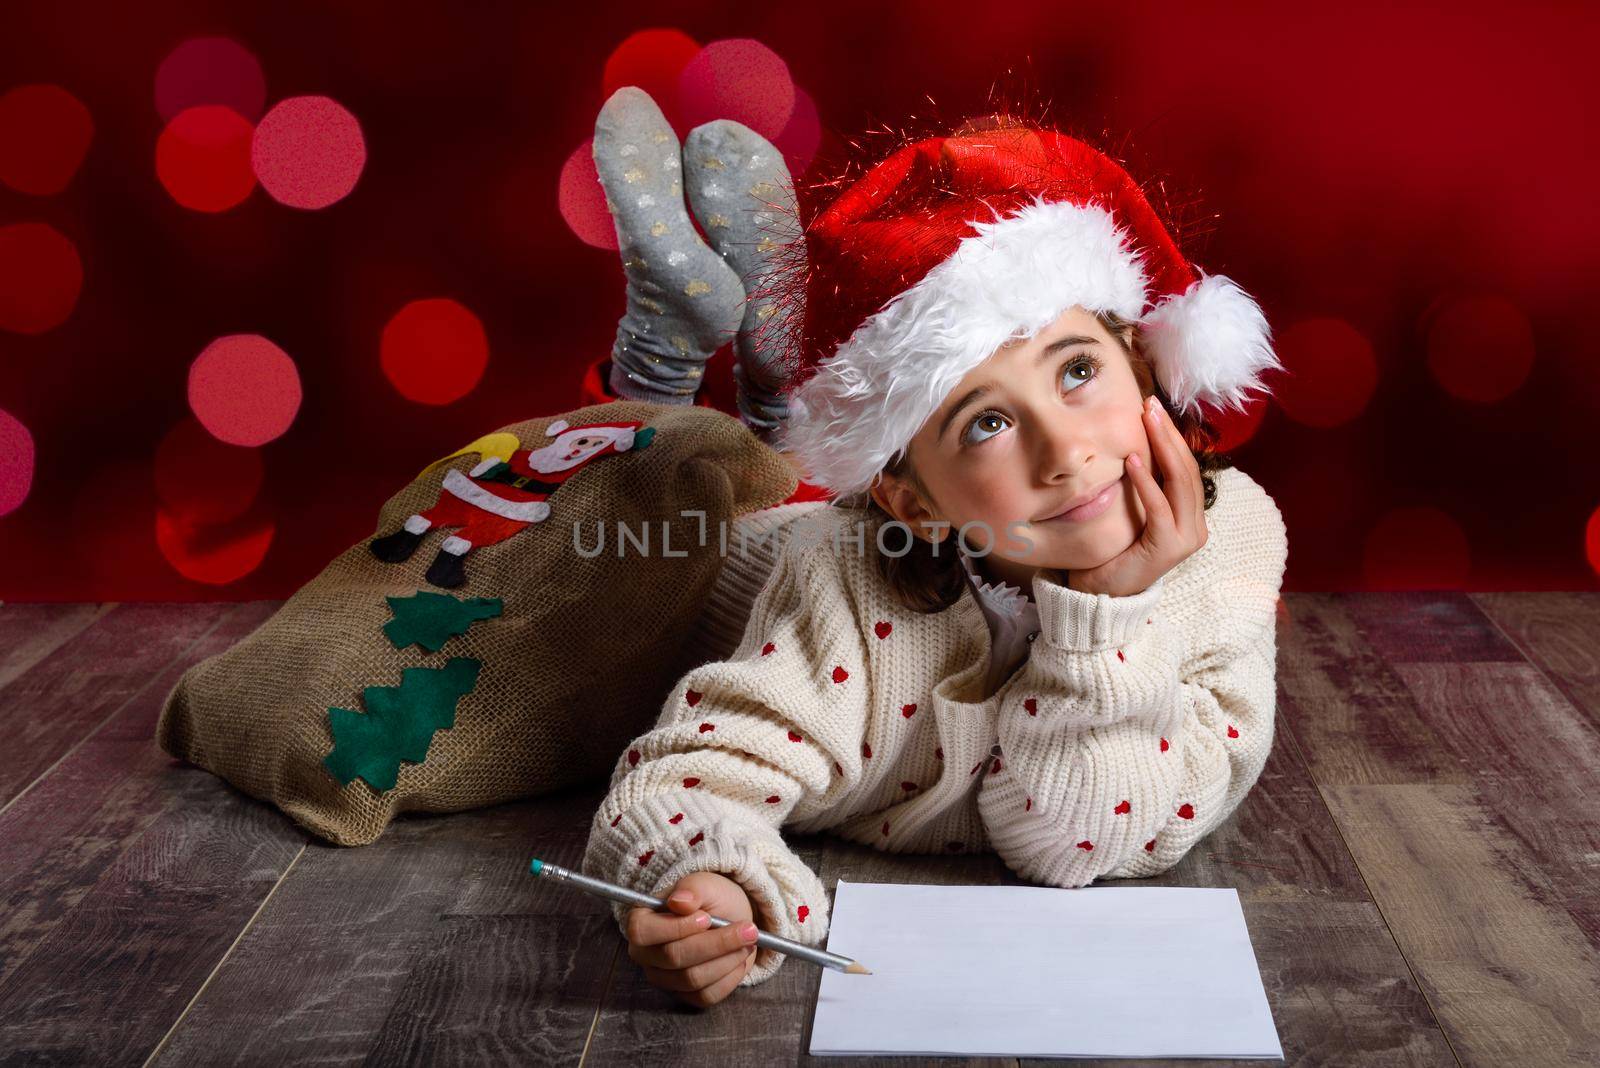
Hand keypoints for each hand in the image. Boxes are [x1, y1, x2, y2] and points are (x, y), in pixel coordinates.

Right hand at [625, 870, 761, 1008]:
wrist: (728, 916)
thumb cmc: (709, 898)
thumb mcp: (704, 883)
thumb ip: (692, 889)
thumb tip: (679, 901)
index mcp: (641, 922)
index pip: (642, 932)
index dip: (674, 927)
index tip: (706, 918)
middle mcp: (645, 954)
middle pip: (673, 957)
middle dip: (715, 943)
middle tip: (748, 929)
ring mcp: (663, 978)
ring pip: (692, 979)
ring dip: (727, 959)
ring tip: (748, 940)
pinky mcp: (684, 995)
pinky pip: (705, 996)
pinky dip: (729, 978)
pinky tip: (739, 959)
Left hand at [1066, 395, 1207, 597]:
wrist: (1102, 593)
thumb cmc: (1114, 550)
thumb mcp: (1134, 510)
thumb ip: (1146, 485)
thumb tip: (1138, 441)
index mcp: (1191, 516)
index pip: (1188, 467)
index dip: (1173, 436)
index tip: (1155, 408)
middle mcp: (1196, 527)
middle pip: (1188, 470)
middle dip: (1169, 434)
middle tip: (1151, 405)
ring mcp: (1186, 539)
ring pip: (1180, 483)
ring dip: (1163, 447)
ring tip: (1146, 420)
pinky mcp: (1168, 549)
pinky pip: (1159, 508)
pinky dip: (1147, 481)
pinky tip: (1133, 459)